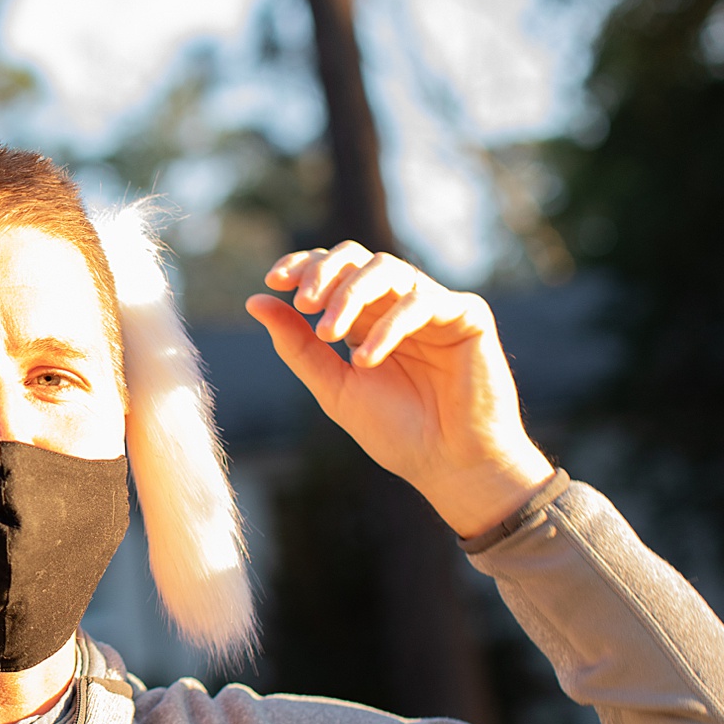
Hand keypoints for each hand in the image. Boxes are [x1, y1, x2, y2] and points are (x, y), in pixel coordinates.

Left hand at [244, 242, 554, 538]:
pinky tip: (366, 358)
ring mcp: (434, 305)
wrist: (448, 465)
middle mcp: (398, 304)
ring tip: (328, 332)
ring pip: (387, 269)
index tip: (273, 281)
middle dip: (324, 273)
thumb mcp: (334, 387)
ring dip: (351, 295)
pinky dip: (388, 326)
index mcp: (367, 318)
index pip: (333, 271)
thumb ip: (297, 345)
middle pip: (357, 259)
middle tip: (304, 303)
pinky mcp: (467, 314)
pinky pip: (422, 302)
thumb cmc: (396, 431)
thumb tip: (255, 301)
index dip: (304, 266)